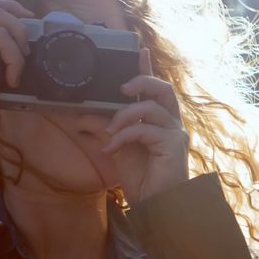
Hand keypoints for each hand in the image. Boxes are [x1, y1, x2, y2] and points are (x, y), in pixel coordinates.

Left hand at [102, 48, 189, 203]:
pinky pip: (145, 129)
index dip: (148, 70)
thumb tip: (84, 116)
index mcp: (160, 121)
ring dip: (125, 115)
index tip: (140, 52)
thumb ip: (107, 130)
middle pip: (163, 90)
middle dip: (142, 81)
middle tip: (121, 87)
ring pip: (151, 108)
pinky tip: (112, 148)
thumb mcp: (118, 149)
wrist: (156, 206)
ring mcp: (174, 133)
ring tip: (110, 130)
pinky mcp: (173, 145)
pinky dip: (125, 135)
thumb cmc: (143, 179)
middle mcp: (171, 123)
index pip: (155, 90)